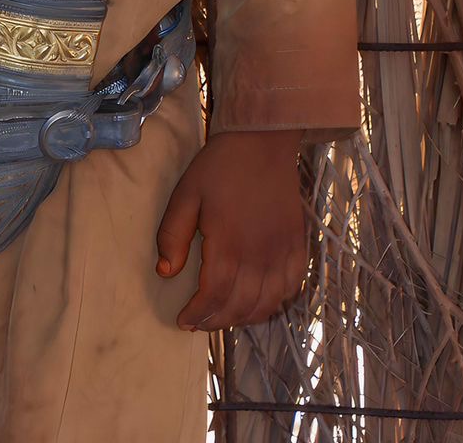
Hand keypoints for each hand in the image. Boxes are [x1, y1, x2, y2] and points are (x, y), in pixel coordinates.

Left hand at [155, 129, 305, 330]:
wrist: (262, 142)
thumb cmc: (220, 167)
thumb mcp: (186, 194)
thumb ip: (172, 234)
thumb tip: (165, 272)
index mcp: (228, 243)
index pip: (214, 296)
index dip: (198, 314)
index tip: (183, 320)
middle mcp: (259, 255)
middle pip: (240, 306)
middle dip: (217, 321)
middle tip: (200, 321)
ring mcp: (282, 252)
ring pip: (267, 303)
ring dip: (244, 317)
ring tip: (225, 315)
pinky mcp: (297, 245)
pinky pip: (290, 286)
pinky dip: (274, 302)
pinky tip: (258, 300)